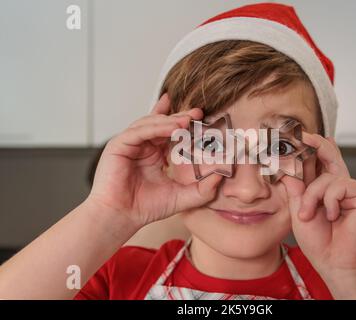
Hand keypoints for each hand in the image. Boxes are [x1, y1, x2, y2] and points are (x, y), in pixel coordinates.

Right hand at [87, 94, 222, 227]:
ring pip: (151, 123)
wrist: (121, 218)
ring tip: (188, 120)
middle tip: (198, 112)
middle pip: (162, 123)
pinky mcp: (119, 144)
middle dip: (180, 116)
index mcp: (155, 154)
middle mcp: (142, 146)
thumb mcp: (182, 197)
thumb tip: (222, 176)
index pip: (170, 132)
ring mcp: (130, 144)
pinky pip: (139, 131)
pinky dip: (156, 127)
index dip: (185, 123)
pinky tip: (173, 127)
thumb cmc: (146, 208)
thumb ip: (203, 189)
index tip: (202, 117)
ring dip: (170, 120)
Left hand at [282, 133, 355, 278]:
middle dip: (316, 144)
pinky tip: (332, 216)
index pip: (316, 166)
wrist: (338, 264)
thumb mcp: (299, 214)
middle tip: (302, 134)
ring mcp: (353, 191)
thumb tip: (287, 170)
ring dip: (312, 195)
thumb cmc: (321, 244)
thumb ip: (296, 191)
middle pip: (330, 157)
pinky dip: (328, 200)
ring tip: (308, 215)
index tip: (292, 140)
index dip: (306, 152)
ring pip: (327, 176)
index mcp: (325, 191)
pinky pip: (339, 185)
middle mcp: (340, 188)